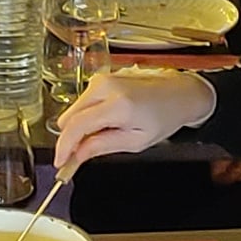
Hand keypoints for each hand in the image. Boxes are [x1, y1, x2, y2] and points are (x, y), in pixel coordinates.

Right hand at [55, 68, 216, 176]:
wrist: (180, 93)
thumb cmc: (165, 117)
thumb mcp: (137, 141)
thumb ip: (103, 146)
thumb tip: (77, 154)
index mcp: (117, 105)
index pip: (76, 126)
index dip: (63, 147)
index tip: (60, 162)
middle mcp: (106, 87)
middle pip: (69, 117)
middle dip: (71, 138)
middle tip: (80, 156)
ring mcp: (103, 79)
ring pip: (74, 110)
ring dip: (80, 127)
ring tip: (100, 137)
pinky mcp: (103, 78)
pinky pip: (84, 102)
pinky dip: (87, 116)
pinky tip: (103, 124)